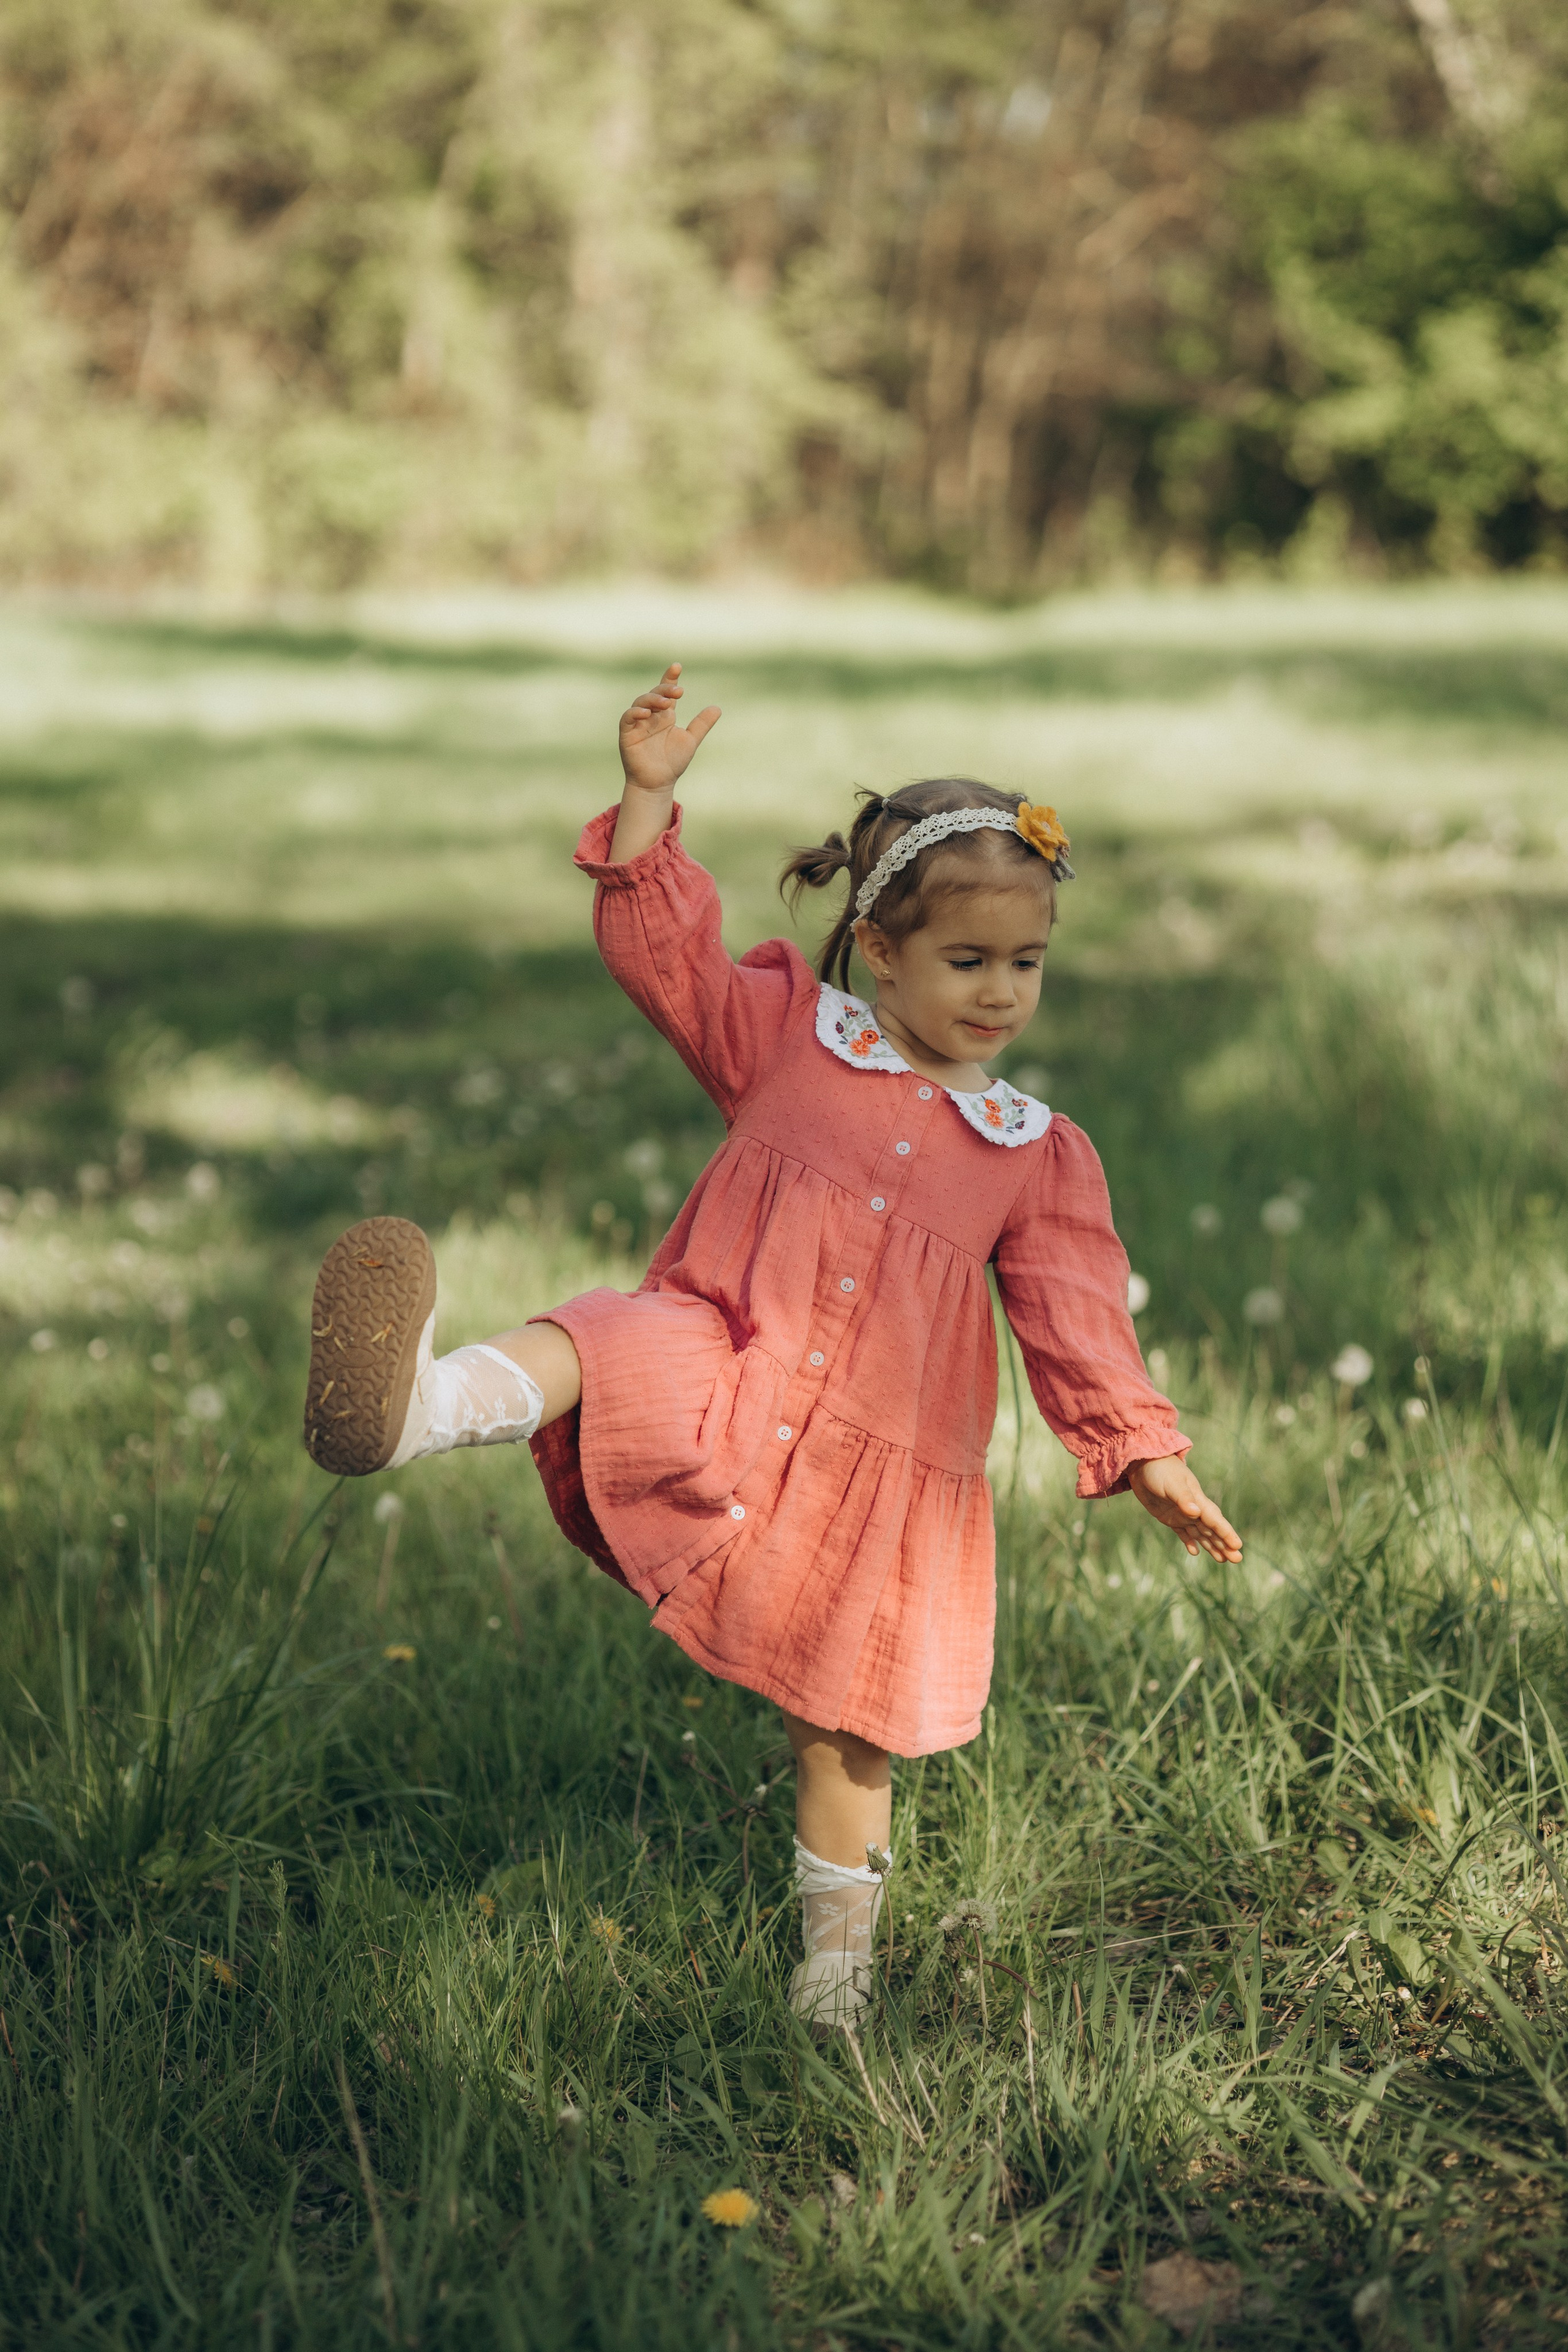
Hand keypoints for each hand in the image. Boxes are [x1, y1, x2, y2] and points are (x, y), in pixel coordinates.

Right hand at [619, 663, 720, 794]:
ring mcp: (637, 724)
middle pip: (654, 694)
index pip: (666, 692)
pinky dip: (635, 712)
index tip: (677, 667)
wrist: (657, 784)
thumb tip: (717, 708)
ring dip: (653, 699)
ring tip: (666, 703)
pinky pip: (627, 718)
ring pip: (640, 702)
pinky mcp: (626, 734)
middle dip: (665, 689)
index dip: (670, 678)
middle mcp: (650, 716)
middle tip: (679, 691)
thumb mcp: (690, 741)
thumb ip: (701, 725)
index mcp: (665, 716)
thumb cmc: (672, 763)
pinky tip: (646, 713)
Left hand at [1127, 1454, 1241, 1561]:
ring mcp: (1181, 1513)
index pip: (1215, 1520)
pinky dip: (1189, 1542)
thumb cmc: (1160, 1469)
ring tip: (1223, 1560)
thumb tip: (1195, 1513)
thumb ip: (1183, 1498)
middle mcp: (1193, 1509)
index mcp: (1197, 1500)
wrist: (1143, 1461)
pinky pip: (1182, 1533)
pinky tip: (1195, 1552)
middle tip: (1237, 1559)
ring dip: (1211, 1546)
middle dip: (1224, 1544)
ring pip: (1200, 1533)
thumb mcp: (1172, 1483)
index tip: (1237, 1546)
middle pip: (1212, 1530)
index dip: (1226, 1533)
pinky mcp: (1169, 1517)